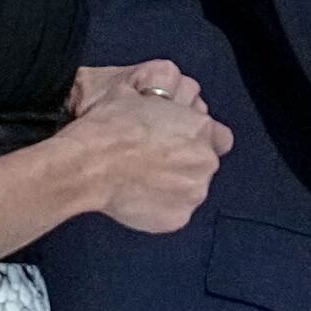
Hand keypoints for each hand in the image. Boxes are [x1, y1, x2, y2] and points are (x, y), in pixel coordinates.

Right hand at [64, 59, 228, 236]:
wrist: (89, 163)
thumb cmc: (110, 125)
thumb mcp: (141, 93)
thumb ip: (167, 99)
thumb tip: (167, 98)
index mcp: (200, 127)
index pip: (221, 138)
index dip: (200, 140)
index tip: (182, 143)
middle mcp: (205, 160)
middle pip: (205, 164)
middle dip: (185, 163)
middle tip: (155, 162)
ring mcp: (194, 191)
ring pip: (192, 189)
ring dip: (175, 186)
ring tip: (143, 180)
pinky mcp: (179, 217)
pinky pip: (176, 212)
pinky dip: (161, 207)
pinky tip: (138, 196)